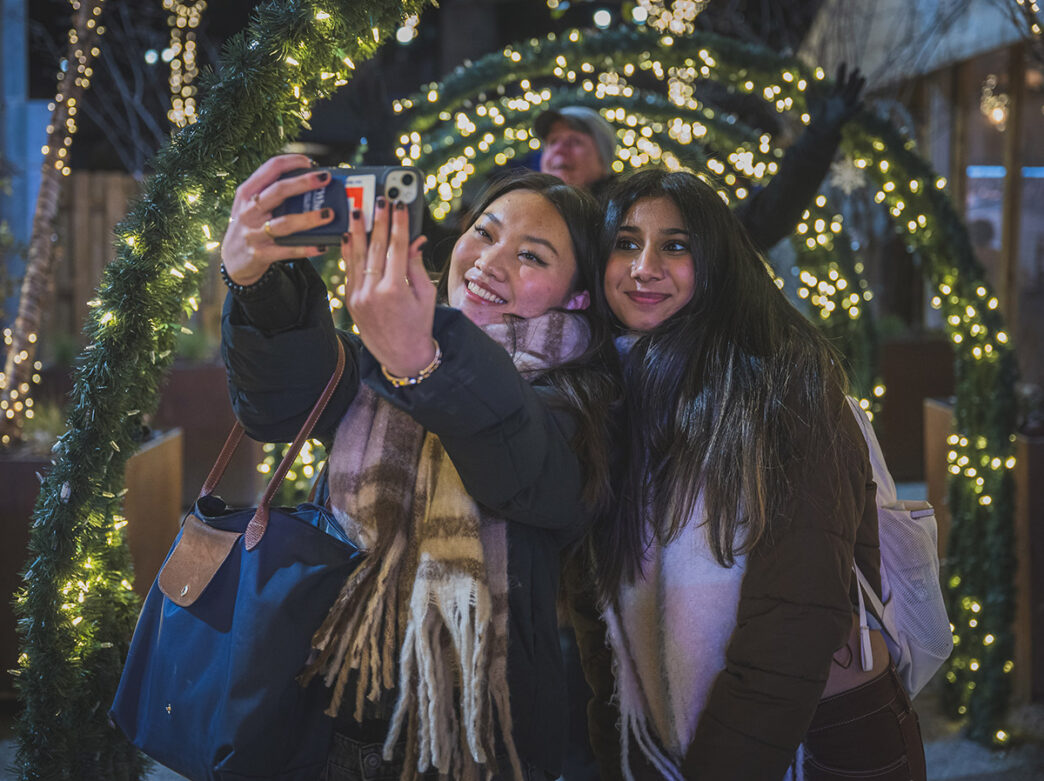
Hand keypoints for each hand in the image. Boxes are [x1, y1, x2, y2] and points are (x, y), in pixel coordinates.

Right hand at [221, 154, 334, 284]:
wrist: (231, 261)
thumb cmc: (250, 226)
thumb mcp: (252, 206)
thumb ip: (272, 193)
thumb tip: (310, 181)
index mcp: (247, 193)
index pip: (270, 168)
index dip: (292, 162)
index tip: (310, 162)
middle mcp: (248, 210)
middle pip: (278, 191)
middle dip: (304, 183)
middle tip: (325, 179)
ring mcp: (254, 233)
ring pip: (285, 223)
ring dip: (310, 218)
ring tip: (329, 214)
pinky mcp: (261, 254)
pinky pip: (288, 250)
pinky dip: (306, 248)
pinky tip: (321, 246)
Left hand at [343, 199, 433, 377]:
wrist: (400, 356)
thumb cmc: (418, 325)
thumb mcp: (425, 295)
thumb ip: (416, 266)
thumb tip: (414, 240)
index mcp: (395, 290)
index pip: (396, 248)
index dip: (398, 223)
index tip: (399, 205)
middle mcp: (373, 292)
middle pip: (375, 247)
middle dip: (378, 220)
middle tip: (379, 199)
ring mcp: (358, 296)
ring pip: (356, 255)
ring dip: (357, 229)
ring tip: (358, 209)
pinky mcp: (349, 300)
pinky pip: (348, 269)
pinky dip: (348, 250)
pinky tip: (349, 234)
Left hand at [808, 63, 865, 130]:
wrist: (817, 130)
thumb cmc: (816, 118)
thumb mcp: (811, 103)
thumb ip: (810, 94)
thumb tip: (806, 83)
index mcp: (834, 96)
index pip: (839, 82)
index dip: (841, 73)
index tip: (843, 63)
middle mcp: (841, 100)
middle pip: (848, 87)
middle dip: (852, 78)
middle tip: (856, 69)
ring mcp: (844, 108)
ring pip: (853, 95)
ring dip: (858, 87)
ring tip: (863, 78)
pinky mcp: (845, 117)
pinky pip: (853, 111)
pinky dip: (858, 108)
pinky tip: (862, 102)